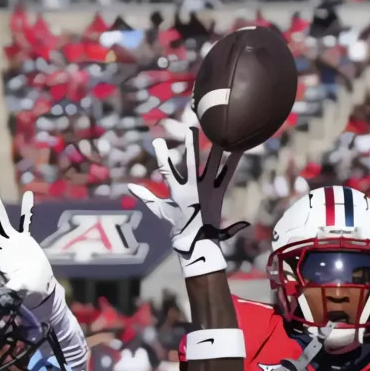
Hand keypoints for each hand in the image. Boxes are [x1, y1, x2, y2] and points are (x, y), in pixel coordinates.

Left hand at [0, 191, 55, 297]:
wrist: (39, 284)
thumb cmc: (27, 288)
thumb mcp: (19, 288)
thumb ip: (10, 290)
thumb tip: (1, 298)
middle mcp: (3, 248)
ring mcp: (13, 242)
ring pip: (3, 223)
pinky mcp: (24, 239)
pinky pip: (25, 222)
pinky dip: (26, 210)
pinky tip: (28, 196)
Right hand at [126, 111, 244, 276]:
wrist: (199, 242)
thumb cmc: (178, 225)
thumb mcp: (161, 210)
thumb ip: (146, 196)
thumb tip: (129, 187)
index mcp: (177, 193)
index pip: (167, 170)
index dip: (161, 155)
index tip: (157, 140)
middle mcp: (193, 190)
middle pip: (192, 163)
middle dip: (190, 145)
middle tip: (191, 128)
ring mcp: (208, 191)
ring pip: (212, 166)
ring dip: (216, 148)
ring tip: (220, 132)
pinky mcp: (219, 193)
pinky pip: (227, 174)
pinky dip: (233, 161)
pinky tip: (239, 147)